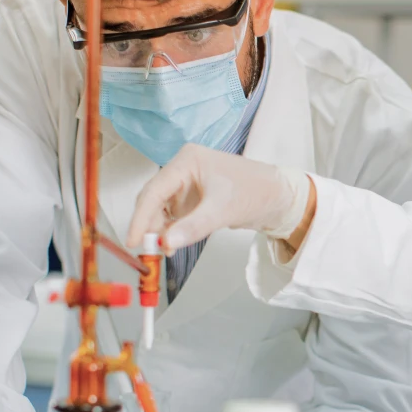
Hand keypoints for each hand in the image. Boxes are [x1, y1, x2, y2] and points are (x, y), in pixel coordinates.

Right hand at [127, 144, 314, 252]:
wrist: (278, 196)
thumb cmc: (255, 191)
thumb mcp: (222, 210)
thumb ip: (193, 227)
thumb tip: (166, 243)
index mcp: (187, 161)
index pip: (154, 190)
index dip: (141, 217)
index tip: (134, 240)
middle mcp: (183, 169)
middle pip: (154, 199)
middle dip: (151, 226)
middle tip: (150, 250)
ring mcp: (187, 183)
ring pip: (162, 209)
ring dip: (161, 230)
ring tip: (167, 250)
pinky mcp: (194, 197)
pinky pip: (174, 215)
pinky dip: (172, 230)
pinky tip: (174, 242)